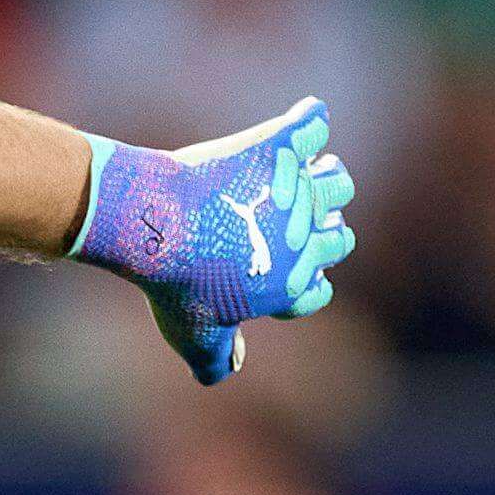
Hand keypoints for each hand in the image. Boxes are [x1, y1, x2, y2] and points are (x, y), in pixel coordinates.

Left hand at [70, 99, 358, 385]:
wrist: (156, 224)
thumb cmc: (173, 282)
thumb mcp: (193, 333)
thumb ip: (216, 358)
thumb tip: (224, 373)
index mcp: (289, 284)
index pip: (319, 288)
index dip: (305, 280)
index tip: (282, 269)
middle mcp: (304, 238)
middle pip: (339, 235)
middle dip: (323, 230)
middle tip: (293, 219)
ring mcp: (294, 192)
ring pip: (337, 182)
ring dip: (327, 179)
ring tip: (302, 173)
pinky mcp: (276, 150)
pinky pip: (310, 125)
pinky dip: (310, 121)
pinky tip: (304, 121)